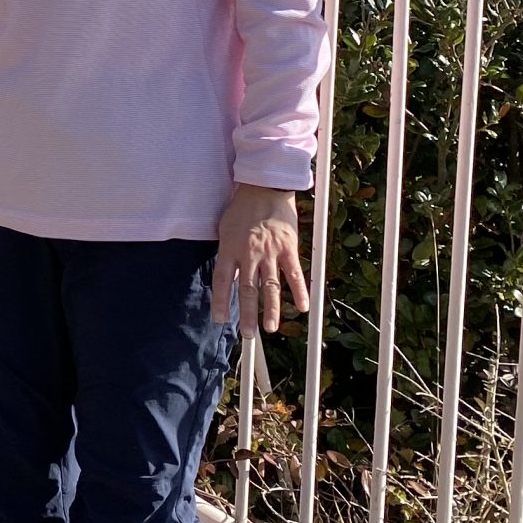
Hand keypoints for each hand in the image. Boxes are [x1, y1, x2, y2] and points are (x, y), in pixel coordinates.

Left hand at [215, 184, 308, 330]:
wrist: (265, 188)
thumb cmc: (241, 208)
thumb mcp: (225, 228)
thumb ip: (227, 252)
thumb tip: (228, 277)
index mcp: (229, 248)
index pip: (223, 281)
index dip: (221, 302)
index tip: (220, 320)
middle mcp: (249, 254)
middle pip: (248, 290)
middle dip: (247, 315)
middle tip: (248, 335)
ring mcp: (270, 252)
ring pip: (270, 286)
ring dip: (271, 310)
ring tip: (270, 328)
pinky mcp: (288, 248)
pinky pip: (294, 274)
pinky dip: (299, 291)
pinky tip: (302, 307)